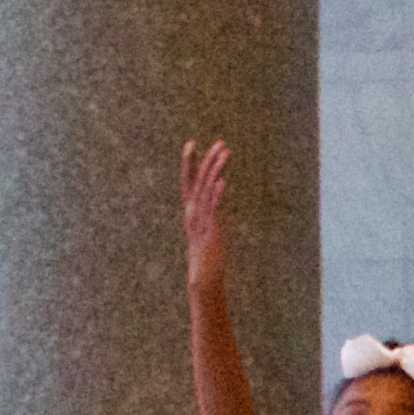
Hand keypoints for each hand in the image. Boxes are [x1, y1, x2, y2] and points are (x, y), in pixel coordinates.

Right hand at [180, 140, 232, 288]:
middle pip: (199, 178)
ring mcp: (201, 217)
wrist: (203, 271)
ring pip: (207, 187)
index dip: (188, 161)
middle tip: (220, 143)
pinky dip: (216, 192)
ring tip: (225, 154)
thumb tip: (216, 196)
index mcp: (190, 207)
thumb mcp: (206, 225)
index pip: (187, 179)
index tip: (191, 143)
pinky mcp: (211, 226)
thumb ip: (210, 210)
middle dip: (208, 159)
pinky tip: (222, 180)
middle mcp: (193, 209)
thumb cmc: (206, 249)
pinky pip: (213, 206)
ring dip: (216, 169)